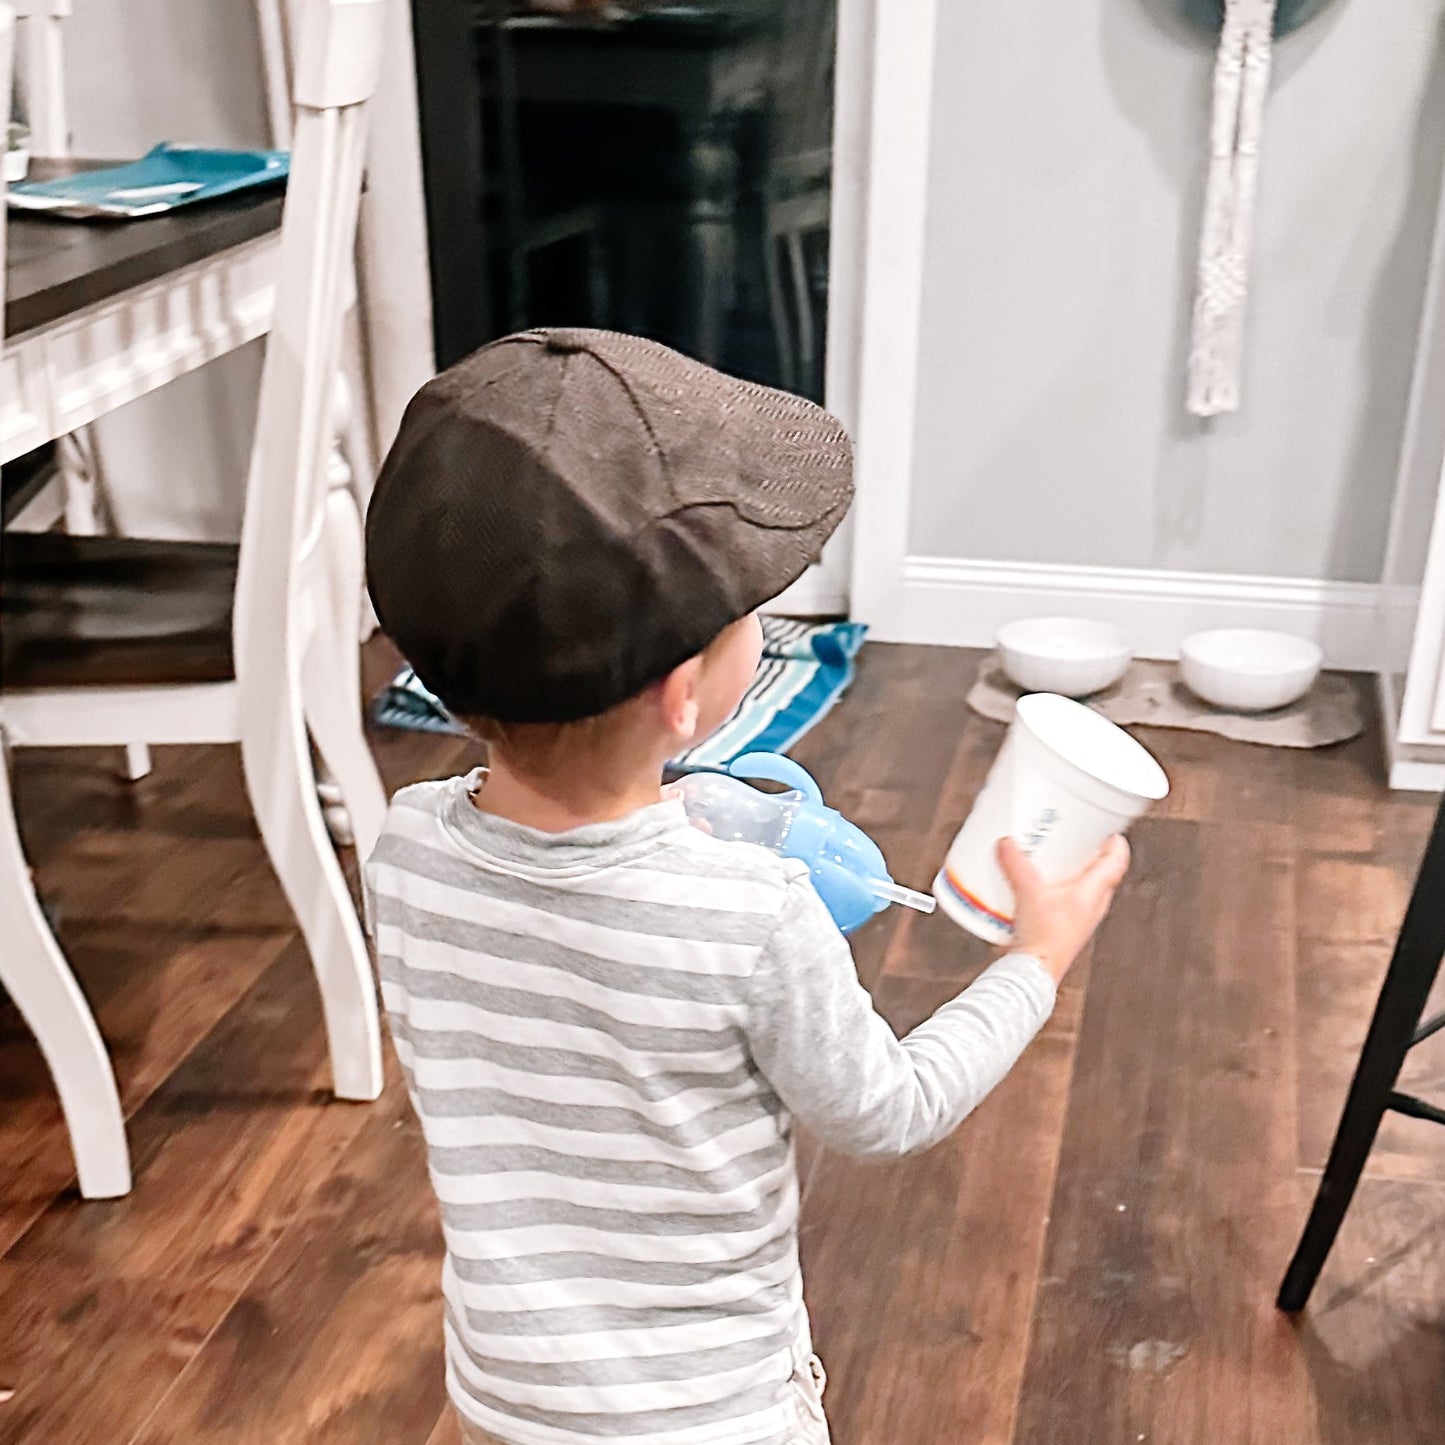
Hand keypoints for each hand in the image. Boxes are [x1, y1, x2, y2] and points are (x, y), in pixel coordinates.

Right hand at [997, 834, 1130, 983]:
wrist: (1034, 973)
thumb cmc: (1045, 941)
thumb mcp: (1029, 893)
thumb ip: (1016, 865)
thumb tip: (1008, 844)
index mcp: (1094, 892)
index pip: (1116, 862)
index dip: (1115, 843)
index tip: (1109, 829)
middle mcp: (1092, 905)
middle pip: (1100, 872)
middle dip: (1088, 853)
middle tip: (1073, 838)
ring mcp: (1079, 918)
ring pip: (1083, 887)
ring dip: (1072, 872)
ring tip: (1051, 860)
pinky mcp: (1063, 927)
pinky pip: (1066, 900)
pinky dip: (1057, 889)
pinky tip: (1034, 887)